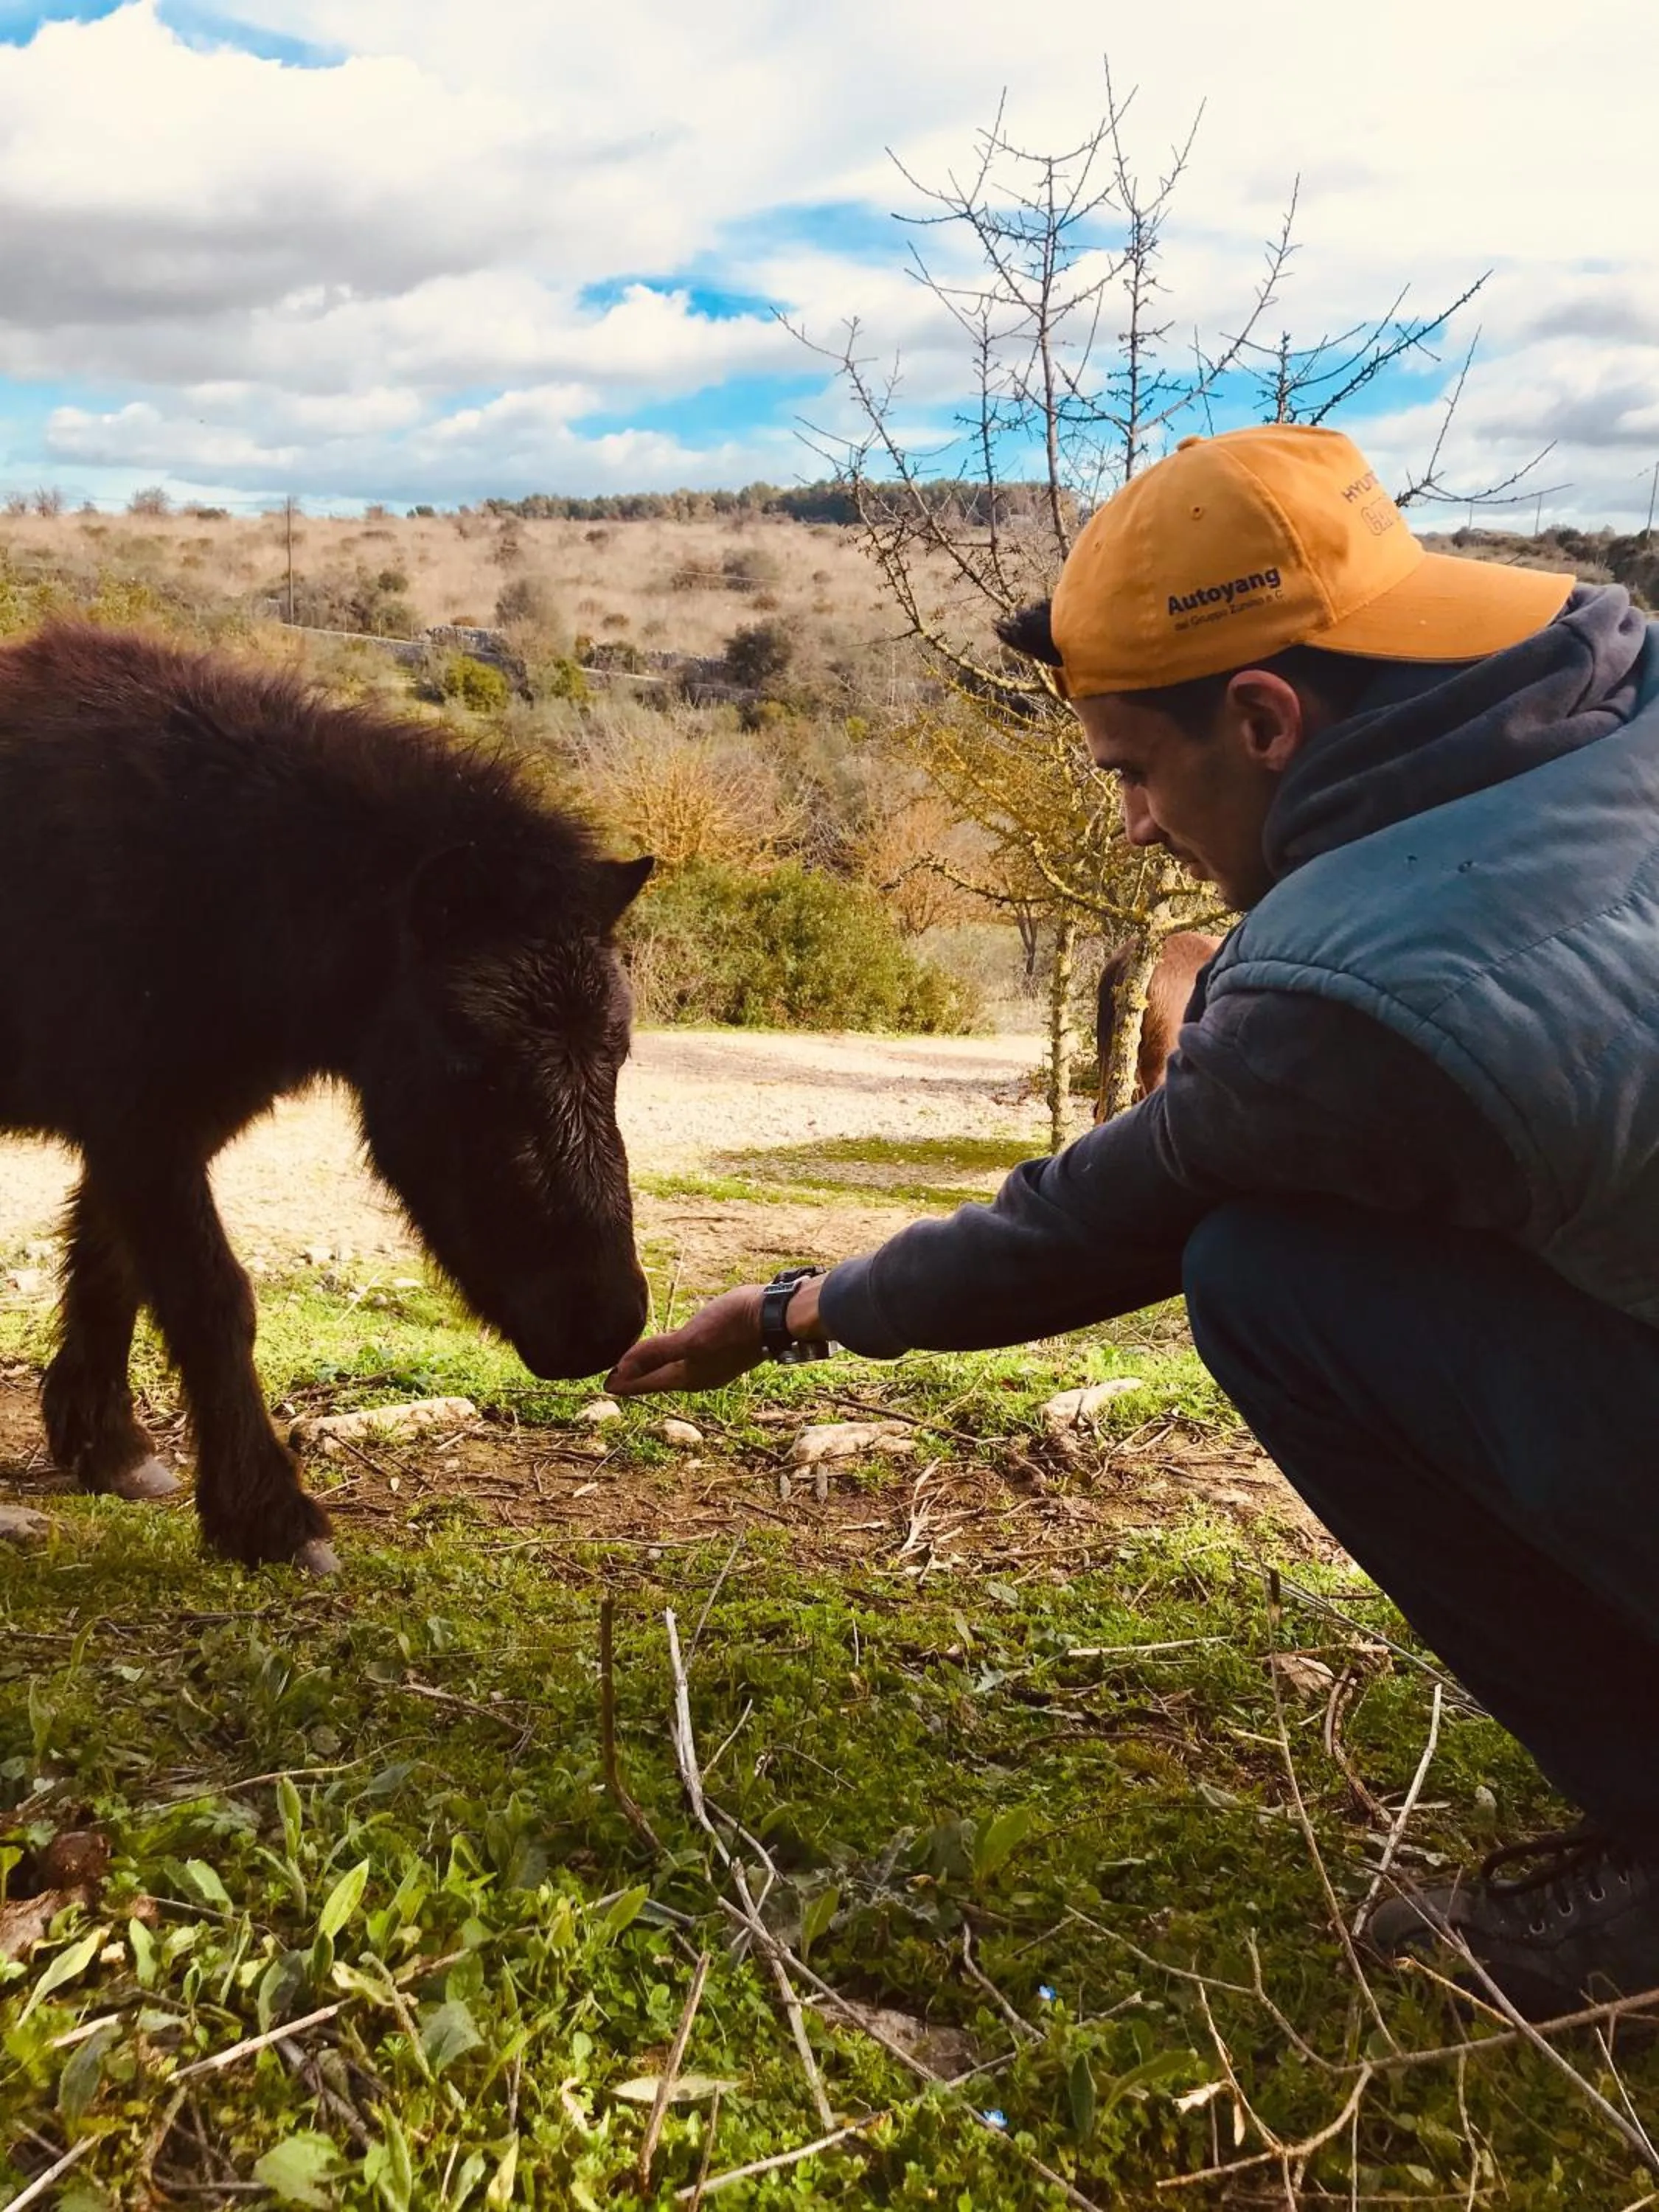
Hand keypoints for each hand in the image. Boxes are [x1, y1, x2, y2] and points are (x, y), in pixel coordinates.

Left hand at [606, 1285, 767, 1395]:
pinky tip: (677, 1346)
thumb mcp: (692, 1339)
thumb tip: (621, 1367)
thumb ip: (657, 1353)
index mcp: (689, 1377)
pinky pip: (688, 1357)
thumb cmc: (733, 1327)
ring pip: (675, 1369)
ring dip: (656, 1367)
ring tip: (642, 1362)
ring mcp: (714, 1364)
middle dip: (638, 1377)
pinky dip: (673, 1355)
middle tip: (616, 1376)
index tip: (604, 1385)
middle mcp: (700, 1376)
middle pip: (660, 1378)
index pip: (648, 1383)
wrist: (775, 1317)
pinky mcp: (724, 1349)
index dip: (625, 1382)